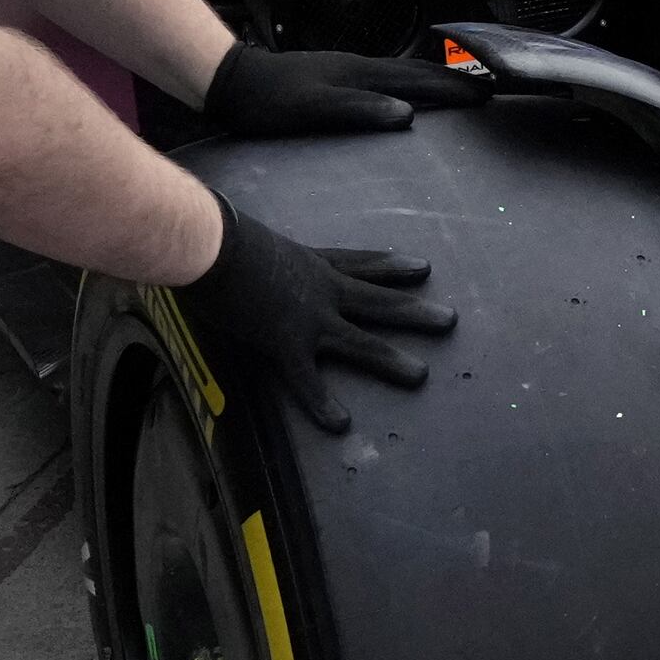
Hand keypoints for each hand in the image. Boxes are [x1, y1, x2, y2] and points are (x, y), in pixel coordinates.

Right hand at [180, 208, 452, 432]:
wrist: (209, 243)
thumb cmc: (215, 234)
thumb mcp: (246, 236)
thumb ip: (253, 247)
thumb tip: (236, 243)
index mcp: (309, 261)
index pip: (359, 263)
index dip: (390, 266)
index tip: (420, 268)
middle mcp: (321, 287)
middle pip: (377, 300)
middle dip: (414, 310)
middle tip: (450, 320)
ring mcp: (309, 316)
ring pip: (360, 341)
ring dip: (390, 359)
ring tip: (421, 376)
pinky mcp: (285, 341)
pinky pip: (307, 379)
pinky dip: (322, 403)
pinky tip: (340, 425)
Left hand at [202, 38, 487, 138]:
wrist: (231, 82)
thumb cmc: (267, 102)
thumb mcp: (313, 110)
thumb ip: (360, 109)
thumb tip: (408, 113)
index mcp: (360, 73)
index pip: (418, 80)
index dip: (453, 88)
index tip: (486, 94)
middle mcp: (358, 67)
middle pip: (416, 72)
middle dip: (452, 81)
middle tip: (484, 90)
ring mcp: (346, 70)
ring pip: (401, 74)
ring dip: (431, 81)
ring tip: (455, 90)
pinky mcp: (334, 77)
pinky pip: (384, 80)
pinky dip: (406, 85)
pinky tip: (402, 95)